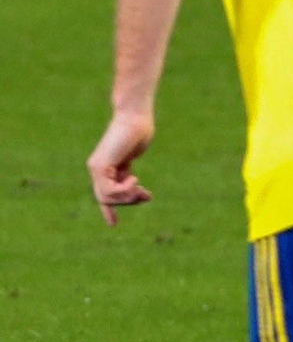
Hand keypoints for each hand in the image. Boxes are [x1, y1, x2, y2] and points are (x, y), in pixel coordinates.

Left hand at [86, 110, 154, 225]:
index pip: (104, 193)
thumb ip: (128, 171)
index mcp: (105, 167)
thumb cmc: (138, 131)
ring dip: (128, 198)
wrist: (135, 117)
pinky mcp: (100, 165)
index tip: (113, 224)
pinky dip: (124, 190)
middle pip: (107, 199)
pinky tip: (135, 181)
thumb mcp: (132, 156)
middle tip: (147, 195)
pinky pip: (109, 190)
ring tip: (143, 190)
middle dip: (128, 201)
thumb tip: (130, 185)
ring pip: (108, 197)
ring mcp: (97, 167)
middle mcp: (96, 168)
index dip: (109, 210)